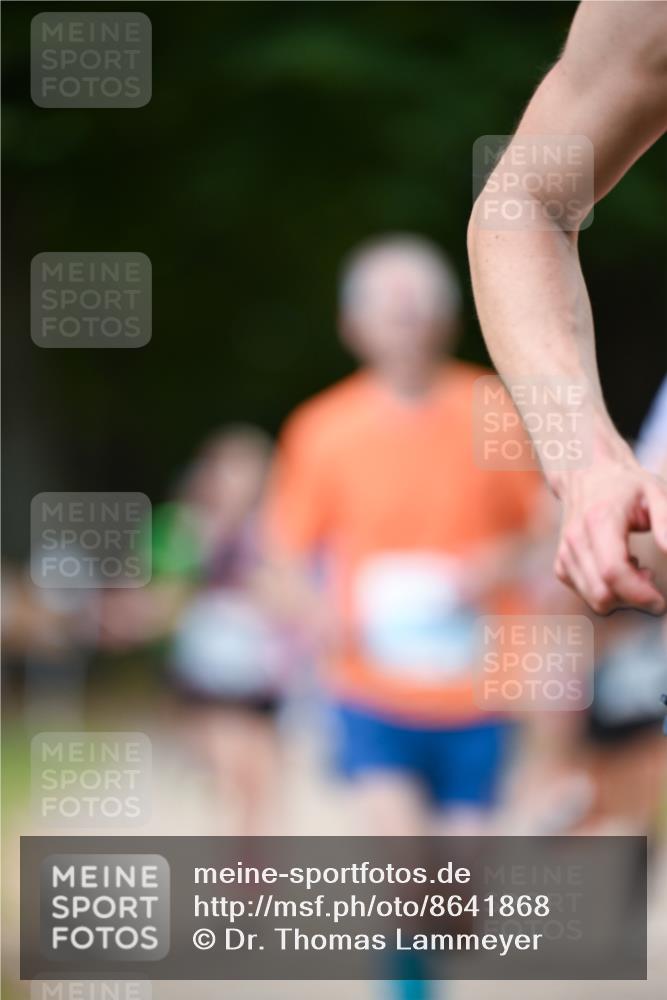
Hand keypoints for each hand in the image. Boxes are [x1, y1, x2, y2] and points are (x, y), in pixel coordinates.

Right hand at [553, 457, 666, 614]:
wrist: (587, 472)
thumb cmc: (625, 485)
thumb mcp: (656, 494)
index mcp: (599, 521)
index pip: (613, 572)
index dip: (639, 594)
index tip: (660, 600)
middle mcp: (576, 539)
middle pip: (602, 593)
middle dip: (632, 599)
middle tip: (650, 577)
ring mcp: (565, 552)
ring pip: (593, 598)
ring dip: (620, 596)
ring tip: (635, 569)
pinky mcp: (561, 562)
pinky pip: (584, 593)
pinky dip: (605, 591)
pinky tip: (617, 568)